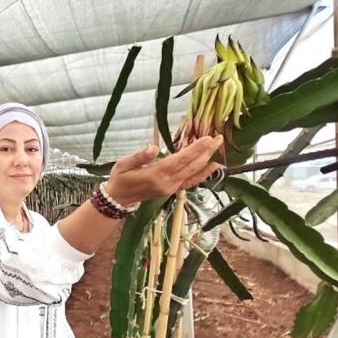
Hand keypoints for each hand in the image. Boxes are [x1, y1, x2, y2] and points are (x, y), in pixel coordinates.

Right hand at [105, 136, 222, 205]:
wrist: (119, 199)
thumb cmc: (120, 178)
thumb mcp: (123, 164)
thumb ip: (139, 156)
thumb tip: (154, 148)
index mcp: (155, 175)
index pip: (180, 160)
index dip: (195, 149)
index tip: (207, 138)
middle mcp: (166, 183)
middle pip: (191, 166)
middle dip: (206, 152)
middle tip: (218, 138)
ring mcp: (171, 188)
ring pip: (193, 173)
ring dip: (207, 160)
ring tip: (218, 148)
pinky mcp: (172, 190)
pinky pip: (191, 181)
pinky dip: (203, 174)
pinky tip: (212, 166)